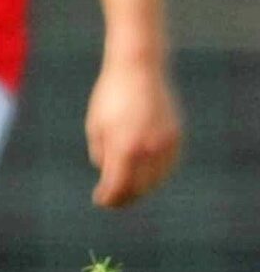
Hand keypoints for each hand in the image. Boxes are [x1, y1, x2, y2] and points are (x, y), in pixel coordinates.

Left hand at [85, 56, 181, 207]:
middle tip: (112, 201)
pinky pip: (167, 165)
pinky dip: (156, 175)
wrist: (138, 69)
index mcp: (124, 146)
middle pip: (138, 187)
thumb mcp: (96, 126)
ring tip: (127, 191)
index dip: (108, 198)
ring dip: (141, 189)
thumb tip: (110, 175)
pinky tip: (145, 176)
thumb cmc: (110, 97)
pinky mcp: (176, 136)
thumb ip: (102, 154)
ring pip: (156, 179)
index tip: (100, 201)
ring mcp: (165, 143)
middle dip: (124, 197)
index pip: (118, 185)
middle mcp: (148, 148)